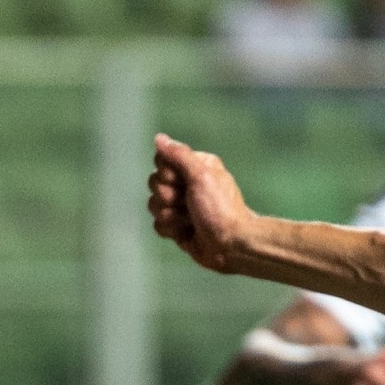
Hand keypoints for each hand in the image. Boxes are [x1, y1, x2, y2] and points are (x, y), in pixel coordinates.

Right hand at [148, 134, 254, 274]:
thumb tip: (159, 138)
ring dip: (171, 215)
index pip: (162, 161)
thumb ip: (179, 155)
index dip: (167, 174)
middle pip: (154, 183)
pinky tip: (188, 232)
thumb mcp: (201, 175)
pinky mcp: (177, 227)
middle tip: (189, 204)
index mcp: (194, 167)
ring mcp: (181, 207)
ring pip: (154, 205)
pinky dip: (172, 230)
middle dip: (169, 197)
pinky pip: (158, 225)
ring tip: (191, 220)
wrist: (231, 246)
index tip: (184, 182)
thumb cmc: (221, 209)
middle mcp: (186, 184)